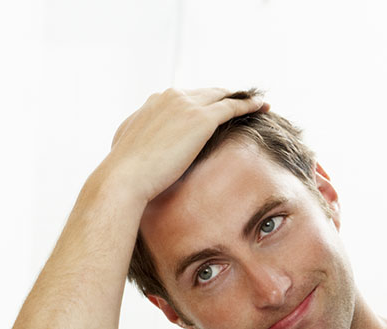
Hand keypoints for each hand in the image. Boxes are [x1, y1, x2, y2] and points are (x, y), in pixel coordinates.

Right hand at [95, 88, 266, 205]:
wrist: (125, 178)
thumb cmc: (124, 173)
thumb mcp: (129, 149)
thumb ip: (141, 140)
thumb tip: (144, 150)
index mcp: (153, 102)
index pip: (185, 97)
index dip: (201, 102)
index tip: (213, 109)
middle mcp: (170, 96)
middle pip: (206, 92)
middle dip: (224, 96)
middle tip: (242, 101)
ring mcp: (186, 105)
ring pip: (222, 95)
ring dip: (241, 97)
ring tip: (258, 102)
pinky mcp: (202, 118)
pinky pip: (233, 106)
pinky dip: (248, 104)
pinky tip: (261, 106)